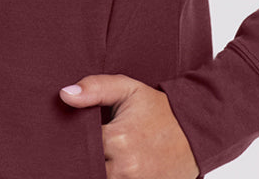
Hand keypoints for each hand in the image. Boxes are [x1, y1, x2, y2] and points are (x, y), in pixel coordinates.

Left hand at [60, 74, 198, 178]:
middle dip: (80, 162)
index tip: (68, 138)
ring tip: (95, 159)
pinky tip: (110, 168)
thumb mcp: (127, 89)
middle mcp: (125, 167)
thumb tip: (64, 94)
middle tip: (77, 154)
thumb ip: (95, 88)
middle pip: (87, 171)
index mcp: (117, 138)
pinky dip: (112, 178)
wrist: (194, 131)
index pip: (78, 148)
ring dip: (95, 172)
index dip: (70, 144)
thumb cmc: (157, 108)